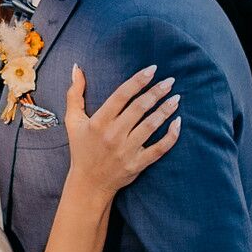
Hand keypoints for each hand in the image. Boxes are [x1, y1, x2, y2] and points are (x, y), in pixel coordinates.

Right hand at [60, 58, 179, 198]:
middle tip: (170, 81)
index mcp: (99, 122)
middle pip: (139, 108)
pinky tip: (178, 123)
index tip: (152, 69)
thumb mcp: (72, 121)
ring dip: (166, 110)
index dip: (138, 81)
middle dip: (157, 92)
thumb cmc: (81, 148)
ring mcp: (127, 150)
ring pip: (151, 125)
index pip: (121, 96)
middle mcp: (113, 135)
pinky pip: (159, 148)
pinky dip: (171, 136)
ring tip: (176, 98)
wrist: (89, 183)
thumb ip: (74, 93)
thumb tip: (76, 68)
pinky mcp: (138, 164)